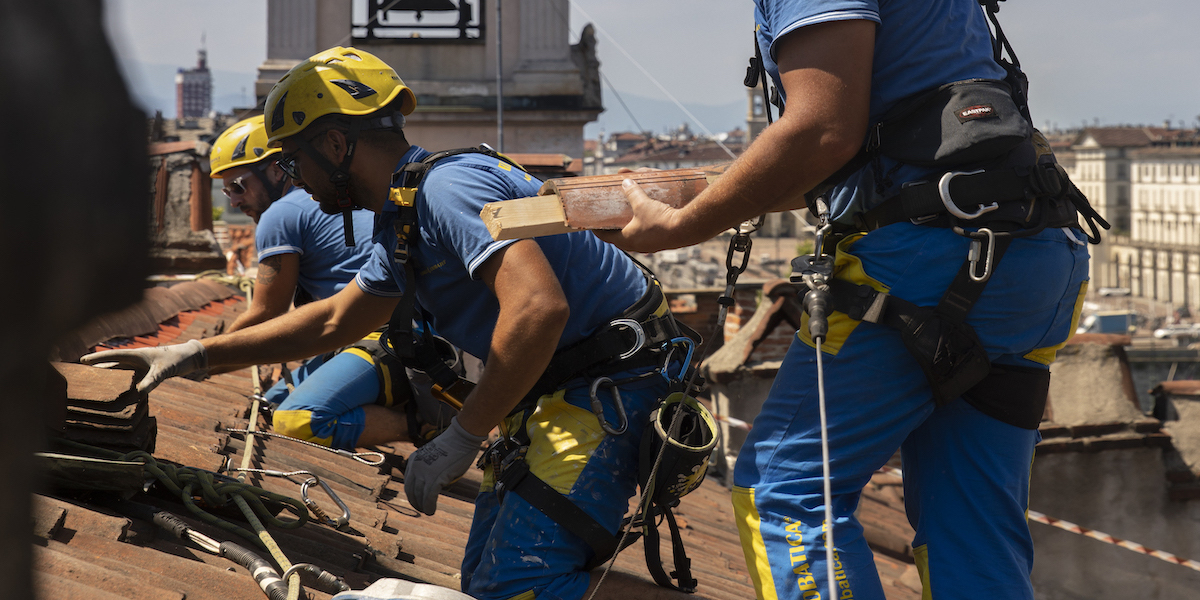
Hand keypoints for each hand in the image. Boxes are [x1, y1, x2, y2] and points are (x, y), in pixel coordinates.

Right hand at [79, 339, 207, 393]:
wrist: (189, 358)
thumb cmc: (177, 360)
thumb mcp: (164, 370)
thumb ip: (152, 381)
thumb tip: (139, 392)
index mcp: (136, 355)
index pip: (112, 356)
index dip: (96, 358)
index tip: (81, 360)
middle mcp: (135, 361)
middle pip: (111, 366)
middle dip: (95, 370)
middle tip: (78, 375)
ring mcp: (139, 368)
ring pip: (118, 374)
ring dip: (106, 378)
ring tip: (90, 385)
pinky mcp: (145, 375)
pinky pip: (128, 381)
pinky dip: (120, 386)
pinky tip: (114, 393)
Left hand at [404, 416, 485, 514]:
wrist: (462, 436)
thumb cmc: (455, 445)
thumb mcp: (436, 456)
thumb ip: (431, 469)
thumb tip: (435, 484)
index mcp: (414, 460)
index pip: (409, 481)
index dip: (412, 493)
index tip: (418, 500)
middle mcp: (416, 466)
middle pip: (411, 490)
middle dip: (415, 502)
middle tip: (422, 509)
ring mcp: (424, 472)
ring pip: (419, 496)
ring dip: (423, 506)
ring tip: (428, 511)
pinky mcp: (435, 478)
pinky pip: (429, 497)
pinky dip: (429, 506)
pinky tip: (431, 511)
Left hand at [593, 178, 686, 252]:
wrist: (687, 229)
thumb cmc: (661, 219)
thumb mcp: (642, 203)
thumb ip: (632, 192)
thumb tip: (624, 181)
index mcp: (627, 240)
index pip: (605, 237)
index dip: (597, 230)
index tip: (592, 224)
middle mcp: (637, 246)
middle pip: (620, 239)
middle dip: (614, 229)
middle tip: (609, 221)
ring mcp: (650, 246)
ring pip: (635, 238)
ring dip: (629, 229)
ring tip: (626, 220)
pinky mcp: (661, 243)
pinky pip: (648, 236)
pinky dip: (643, 228)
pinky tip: (646, 220)